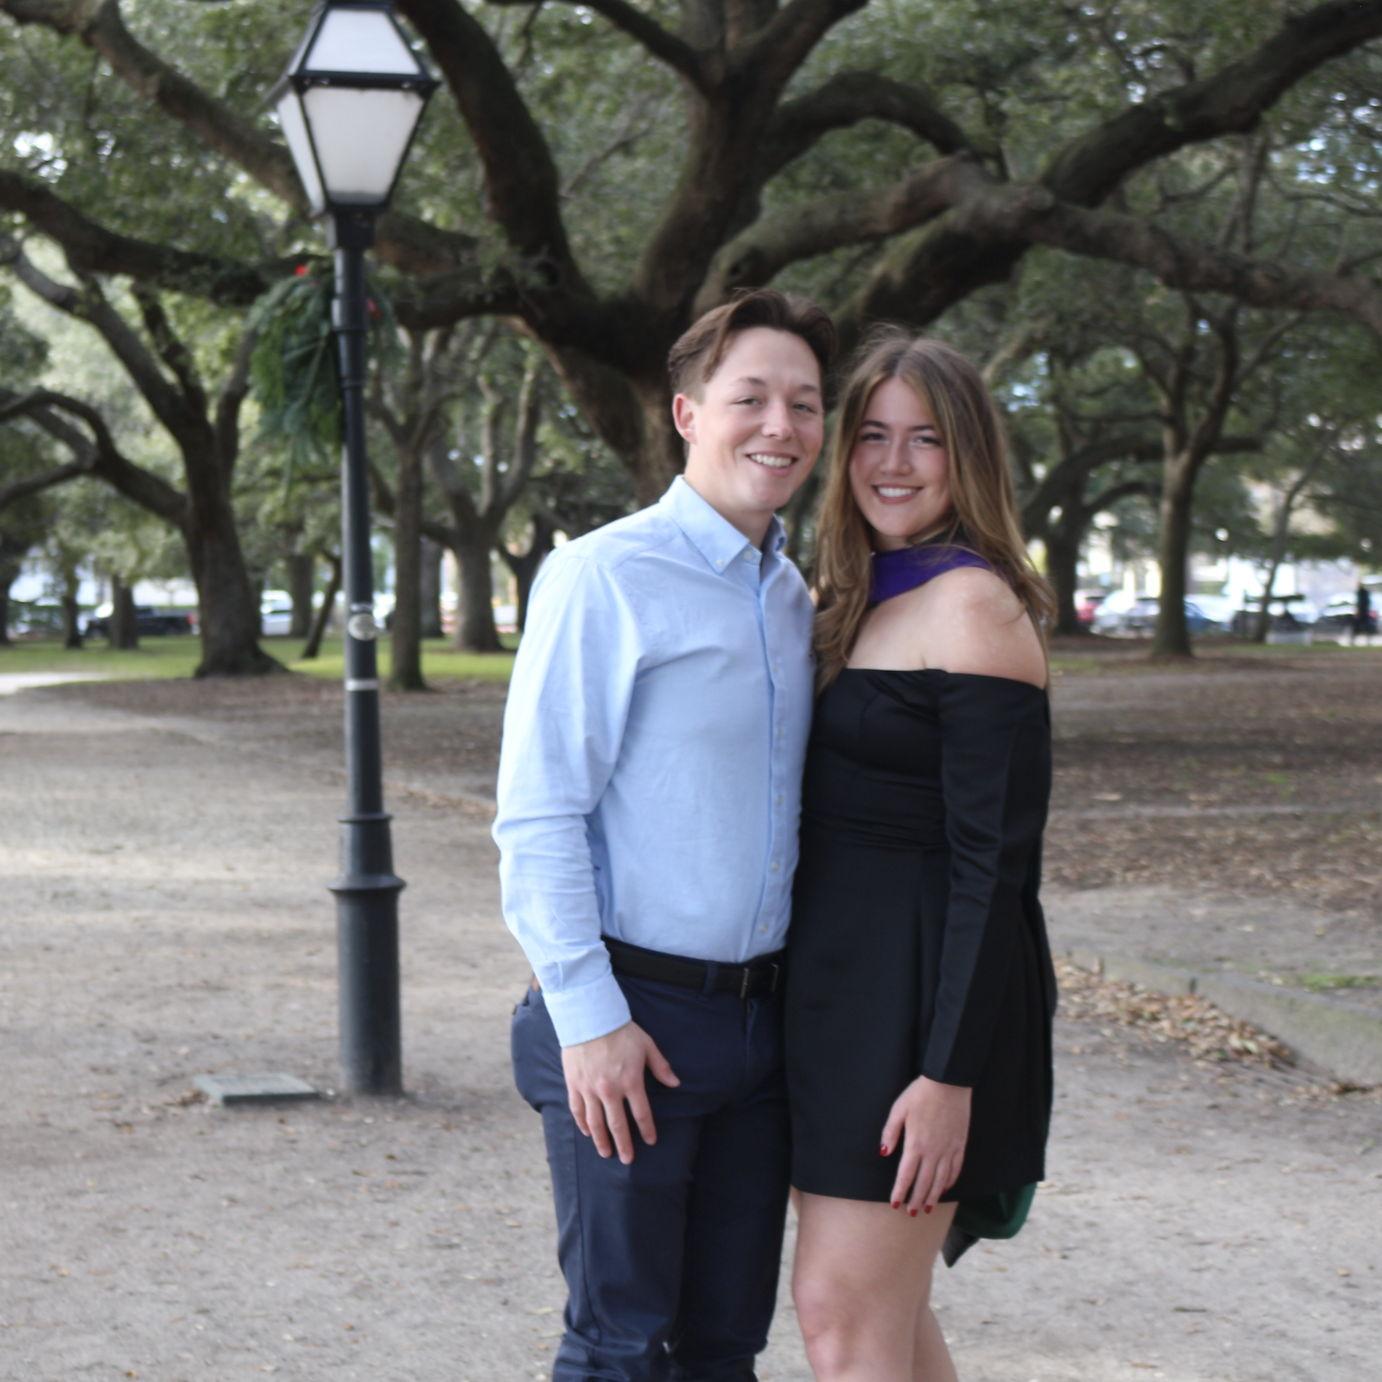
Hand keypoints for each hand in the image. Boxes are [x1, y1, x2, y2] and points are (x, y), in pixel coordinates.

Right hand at [560, 1021, 679, 1164]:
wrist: (590, 1017)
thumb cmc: (621, 1031)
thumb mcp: (647, 1045)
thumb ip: (660, 1067)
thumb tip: (675, 1083)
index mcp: (630, 1081)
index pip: (641, 1113)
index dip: (647, 1130)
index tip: (650, 1141)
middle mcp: (610, 1090)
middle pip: (617, 1125)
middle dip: (624, 1145)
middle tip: (627, 1160)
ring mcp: (590, 1089)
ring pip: (595, 1123)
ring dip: (602, 1140)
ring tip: (606, 1153)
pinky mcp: (574, 1084)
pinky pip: (578, 1110)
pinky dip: (582, 1124)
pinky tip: (587, 1132)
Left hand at [880, 1076, 970, 1214]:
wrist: (949, 1083)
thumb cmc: (920, 1094)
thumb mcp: (898, 1109)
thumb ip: (890, 1132)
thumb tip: (883, 1153)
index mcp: (915, 1144)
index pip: (906, 1175)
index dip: (900, 1191)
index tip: (895, 1204)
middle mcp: (933, 1152)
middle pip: (924, 1183)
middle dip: (916, 1200)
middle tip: (911, 1212)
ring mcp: (948, 1149)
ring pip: (940, 1180)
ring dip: (933, 1196)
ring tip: (926, 1208)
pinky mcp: (960, 1145)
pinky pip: (955, 1169)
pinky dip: (949, 1182)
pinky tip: (945, 1188)